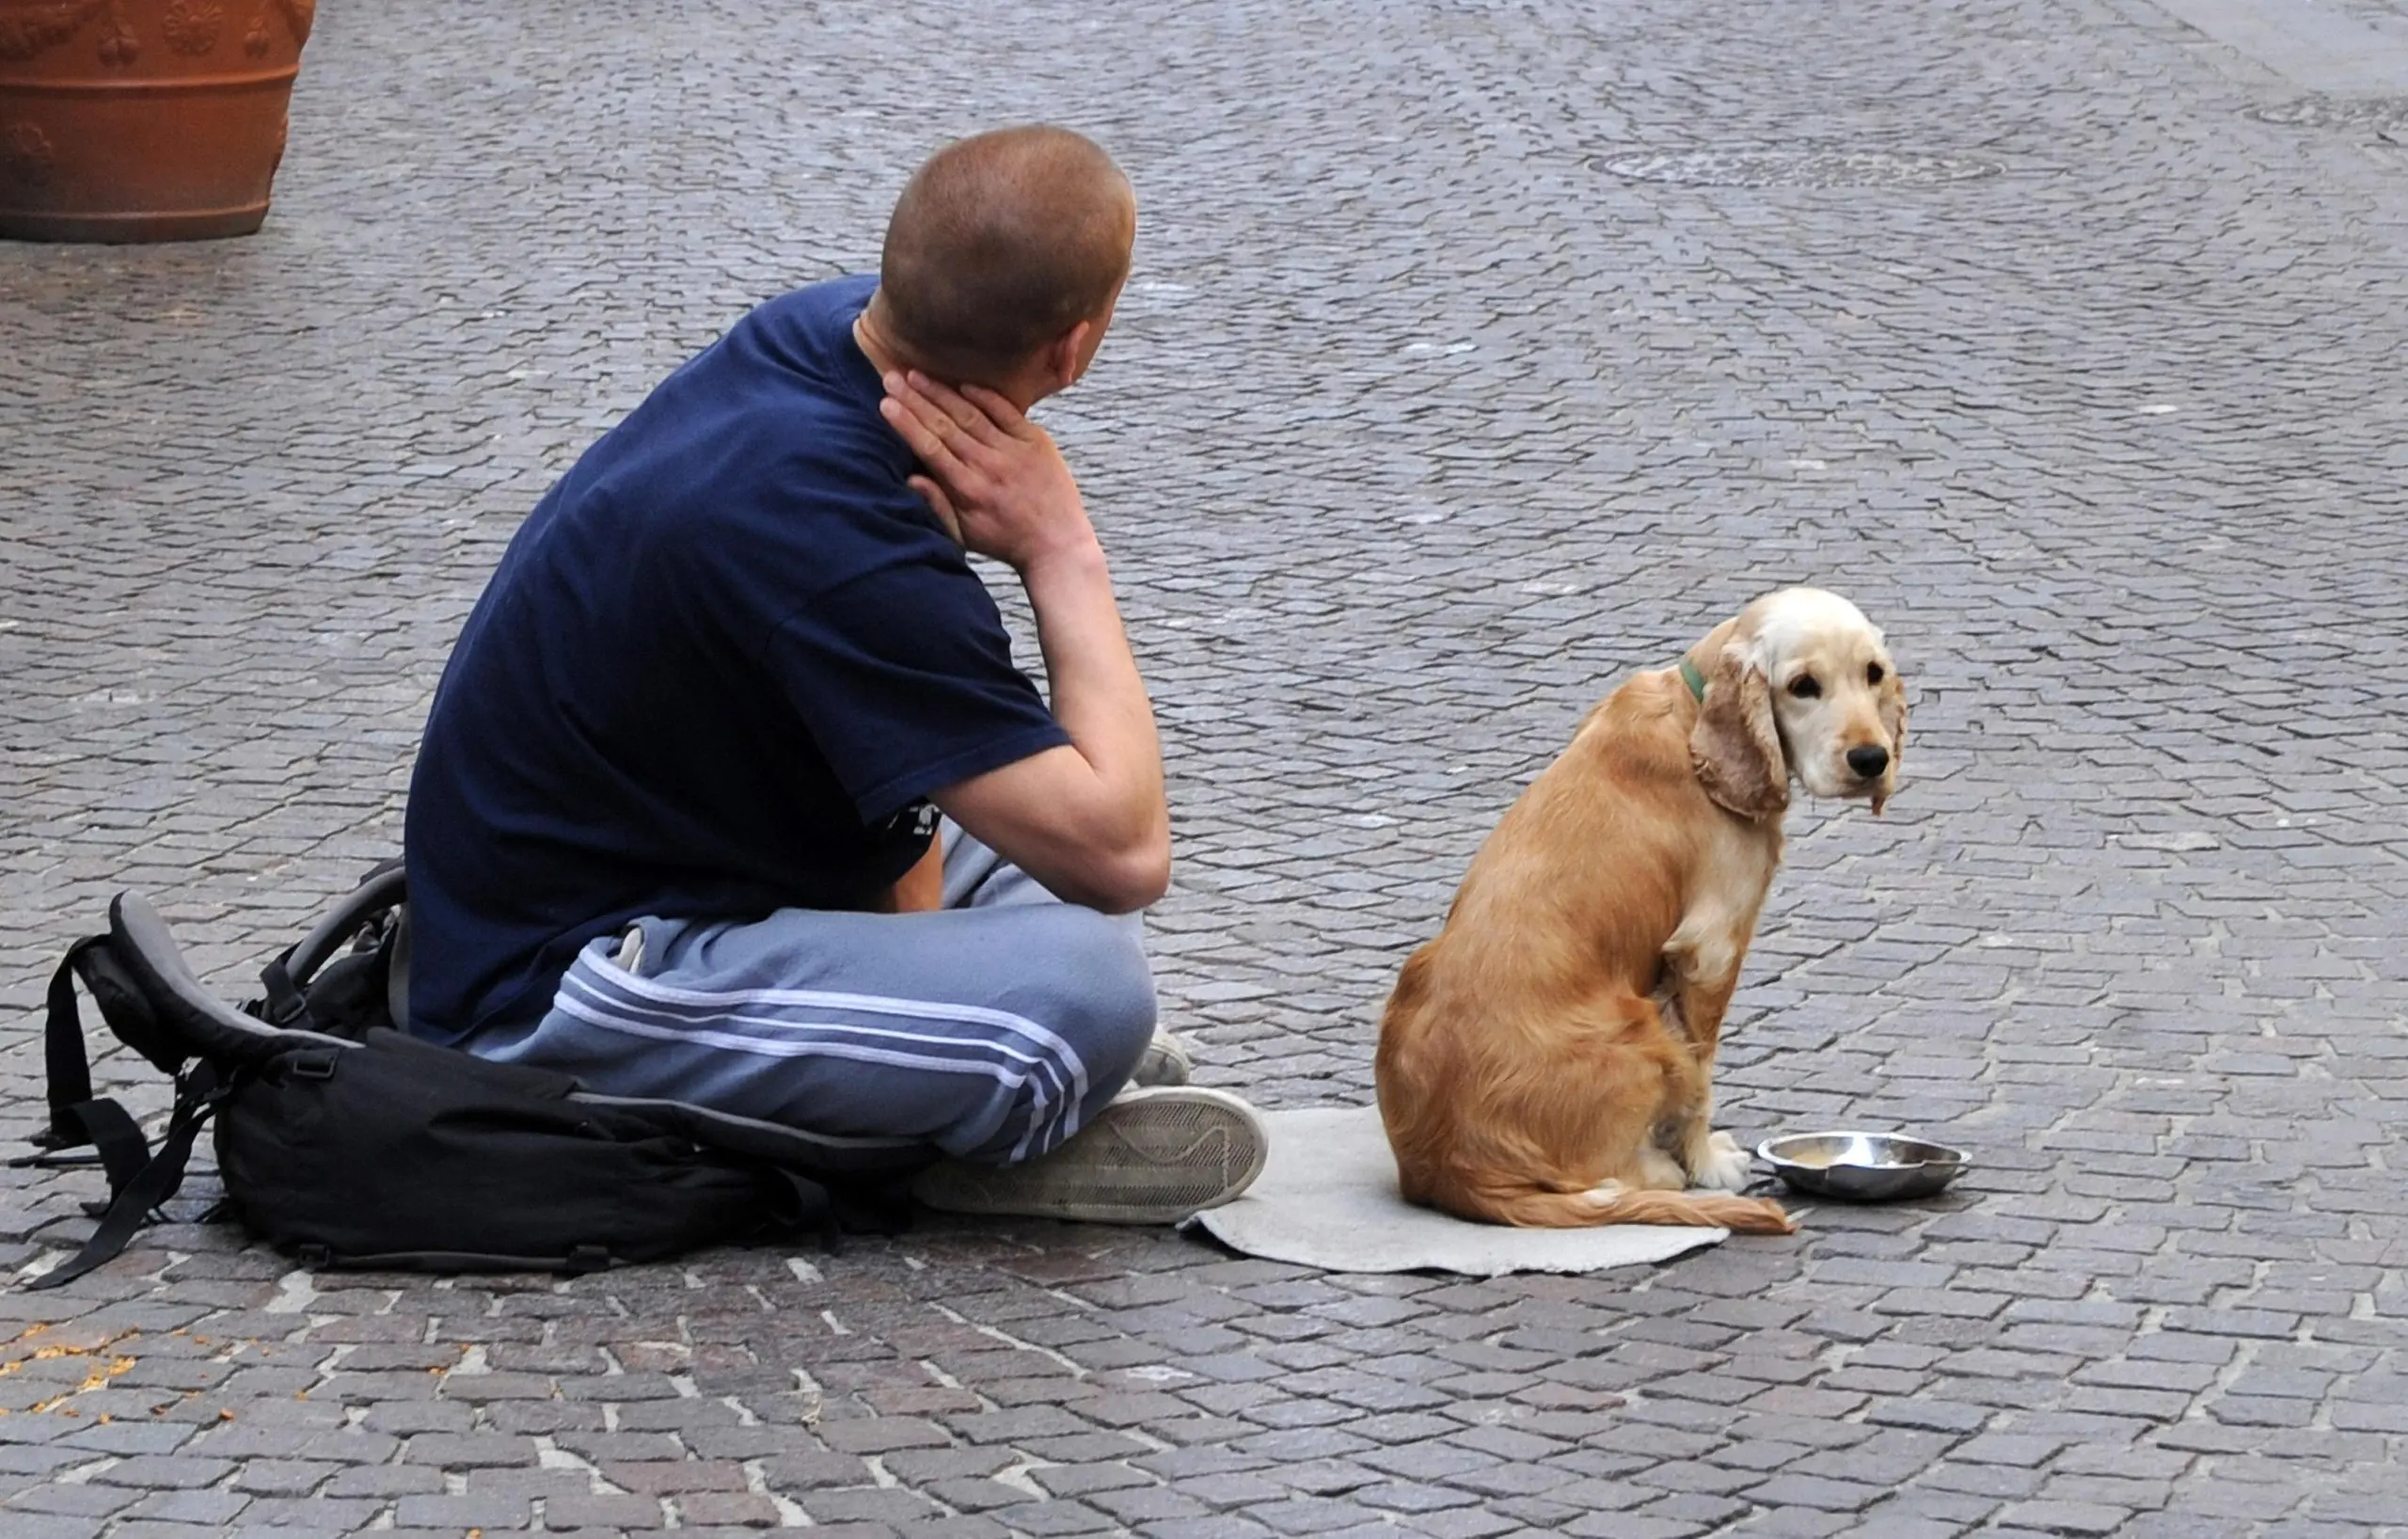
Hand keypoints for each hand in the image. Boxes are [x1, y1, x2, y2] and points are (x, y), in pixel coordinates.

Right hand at [878, 371, 1096, 572]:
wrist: (1058, 544)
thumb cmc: (1006, 541)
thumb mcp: (966, 536)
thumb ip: (937, 507)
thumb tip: (909, 479)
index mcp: (968, 490)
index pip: (929, 448)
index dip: (906, 424)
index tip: (886, 403)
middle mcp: (988, 465)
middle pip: (944, 425)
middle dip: (915, 399)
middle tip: (891, 377)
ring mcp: (1013, 450)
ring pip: (970, 414)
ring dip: (941, 392)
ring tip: (917, 374)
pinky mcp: (1035, 441)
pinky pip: (1006, 411)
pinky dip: (985, 396)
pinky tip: (963, 383)